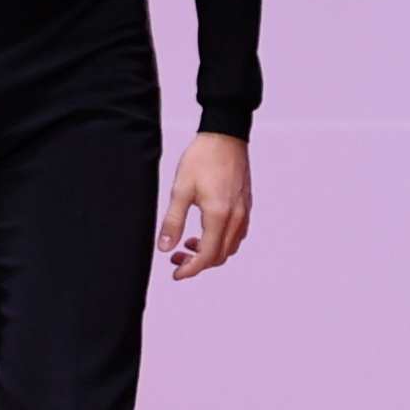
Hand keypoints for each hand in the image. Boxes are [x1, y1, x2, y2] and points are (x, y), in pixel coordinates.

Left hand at [156, 130, 252, 277]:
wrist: (225, 135)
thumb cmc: (202, 158)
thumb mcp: (181, 189)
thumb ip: (173, 221)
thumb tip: (164, 249)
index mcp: (219, 216)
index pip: (207, 256)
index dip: (191, 269)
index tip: (176, 274)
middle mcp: (236, 218)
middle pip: (220, 256)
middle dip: (198, 263)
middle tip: (176, 259)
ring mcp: (244, 212)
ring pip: (230, 247)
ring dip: (210, 253)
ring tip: (189, 244)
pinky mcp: (246, 205)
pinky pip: (236, 234)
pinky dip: (221, 241)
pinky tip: (205, 232)